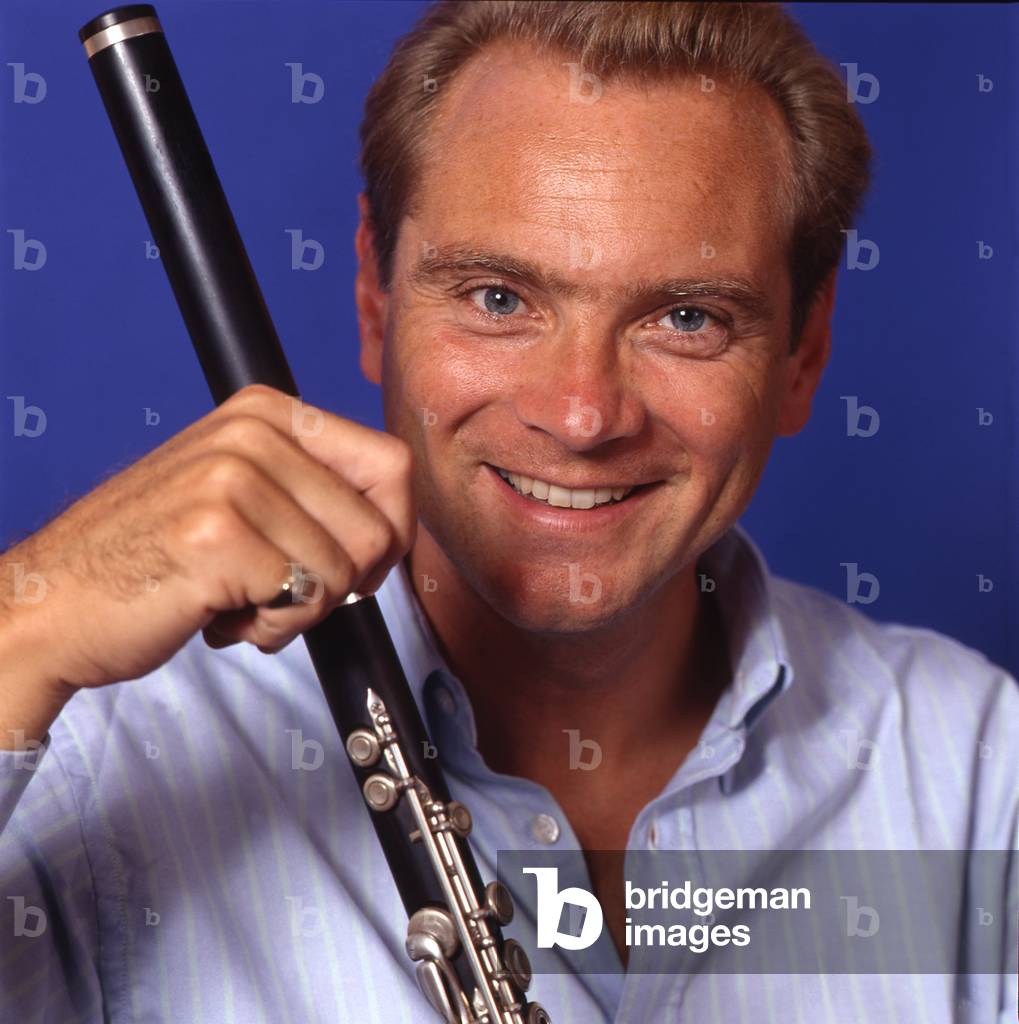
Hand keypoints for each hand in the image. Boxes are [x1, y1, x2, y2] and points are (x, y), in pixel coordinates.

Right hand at [0, 384, 414, 706]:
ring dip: (299, 610)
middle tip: (281, 588)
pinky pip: (303, 603)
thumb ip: (311, 488)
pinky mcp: (219, 536)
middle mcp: (252, 433)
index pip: (392, 464)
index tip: (359, 562)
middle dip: (342, 582)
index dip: (392, 528)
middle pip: (378, 528)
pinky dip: (272, 631)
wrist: (50, 603)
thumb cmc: (151, 556)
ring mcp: (233, 481)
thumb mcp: (236, 490)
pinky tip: (221, 615)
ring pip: (344, 573)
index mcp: (266, 412)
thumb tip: (396, 518)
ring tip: (240, 598)